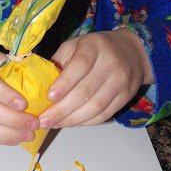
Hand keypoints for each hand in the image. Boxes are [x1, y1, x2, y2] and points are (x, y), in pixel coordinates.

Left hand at [39, 29, 153, 127]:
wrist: (131, 51)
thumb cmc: (94, 48)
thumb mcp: (75, 45)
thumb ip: (59, 61)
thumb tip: (38, 83)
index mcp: (94, 46)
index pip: (80, 65)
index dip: (65, 83)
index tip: (49, 97)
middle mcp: (111, 63)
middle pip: (86, 91)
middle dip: (62, 109)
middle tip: (44, 120)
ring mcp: (121, 81)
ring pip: (96, 107)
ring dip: (72, 119)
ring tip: (55, 124)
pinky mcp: (126, 97)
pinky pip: (104, 114)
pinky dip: (86, 122)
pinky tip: (71, 123)